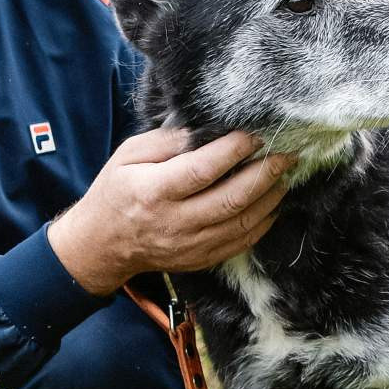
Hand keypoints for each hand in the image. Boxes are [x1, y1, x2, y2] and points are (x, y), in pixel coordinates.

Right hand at [48, 128, 292, 294]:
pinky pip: (241, 243)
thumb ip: (167, 141)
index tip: (255, 134)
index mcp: (154, 191)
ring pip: (243, 223)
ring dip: (270, 197)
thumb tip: (206, 129)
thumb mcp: (128, 155)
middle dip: (265, 173)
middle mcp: (175, 222)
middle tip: (286, 154)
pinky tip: (272, 204)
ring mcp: (190, 245)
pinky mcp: (200, 259)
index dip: (234, 150)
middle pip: (232, 198)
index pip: (203, 169)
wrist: (103, 245)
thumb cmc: (115, 192)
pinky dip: (263, 223)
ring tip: (284, 175)